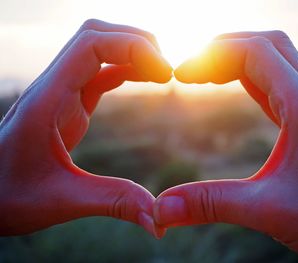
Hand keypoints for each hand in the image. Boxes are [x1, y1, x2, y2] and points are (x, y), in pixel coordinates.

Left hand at [0, 19, 170, 236]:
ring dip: (133, 54)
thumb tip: (158, 216)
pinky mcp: (69, 105)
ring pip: (99, 50)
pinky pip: (100, 73)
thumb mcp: (61, 200)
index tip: (163, 73)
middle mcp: (54, 87)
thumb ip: (113, 202)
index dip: (132, 47)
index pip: (90, 45)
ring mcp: (61, 93)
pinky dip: (126, 70)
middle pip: (97, 36)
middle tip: (166, 71)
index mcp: (48, 100)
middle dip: (137, 43)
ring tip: (161, 74)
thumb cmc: (6, 196)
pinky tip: (144, 81)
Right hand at [154, 31, 297, 261]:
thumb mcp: (270, 210)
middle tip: (191, 70)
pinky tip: (237, 90)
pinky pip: (278, 85)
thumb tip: (163, 208)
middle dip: (224, 49)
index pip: (254, 51)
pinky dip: (251, 79)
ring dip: (238, 61)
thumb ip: (213, 204)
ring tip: (206, 76)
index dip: (212, 55)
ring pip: (275, 62)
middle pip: (266, 45)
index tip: (181, 74)